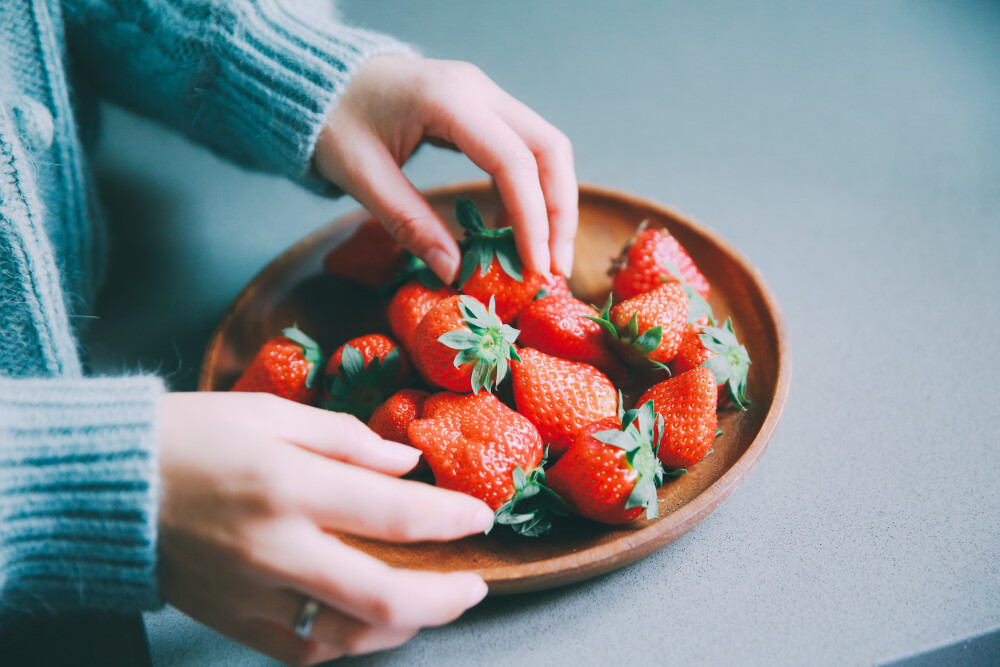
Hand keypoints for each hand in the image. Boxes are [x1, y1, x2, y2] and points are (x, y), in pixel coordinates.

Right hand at [158, 392, 491, 664]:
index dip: (449, 518)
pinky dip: (344, 643)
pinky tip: (364, 622)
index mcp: (288, 485)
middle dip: (445, 598)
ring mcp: (251, 594)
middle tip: (474, 585)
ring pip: (346, 638)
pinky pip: (301, 651)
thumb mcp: (273, 415)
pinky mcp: (231, 620)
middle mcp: (274, 549)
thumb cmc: (193, 436)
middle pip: (382, 597)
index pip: (393, 513)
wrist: (109, 486)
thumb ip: (347, 440)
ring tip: (428, 604)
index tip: (479, 516)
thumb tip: (406, 464)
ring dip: (401, 627)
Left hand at [314, 56, 577, 282]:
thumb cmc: (332, 120)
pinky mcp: (480, 109)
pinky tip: (509, 231)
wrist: (319, 80)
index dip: (534, 218)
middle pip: (549, 149)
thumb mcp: (361, 177)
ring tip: (540, 258)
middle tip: (555, 268)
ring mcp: (483, 95)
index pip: (514, 160)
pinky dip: (525, 193)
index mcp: (447, 98)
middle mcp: (477, 89)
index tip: (536, 267)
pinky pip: (520, 150)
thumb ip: (409, 223)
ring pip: (543, 149)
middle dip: (559, 212)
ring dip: (550, 204)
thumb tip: (452, 272)